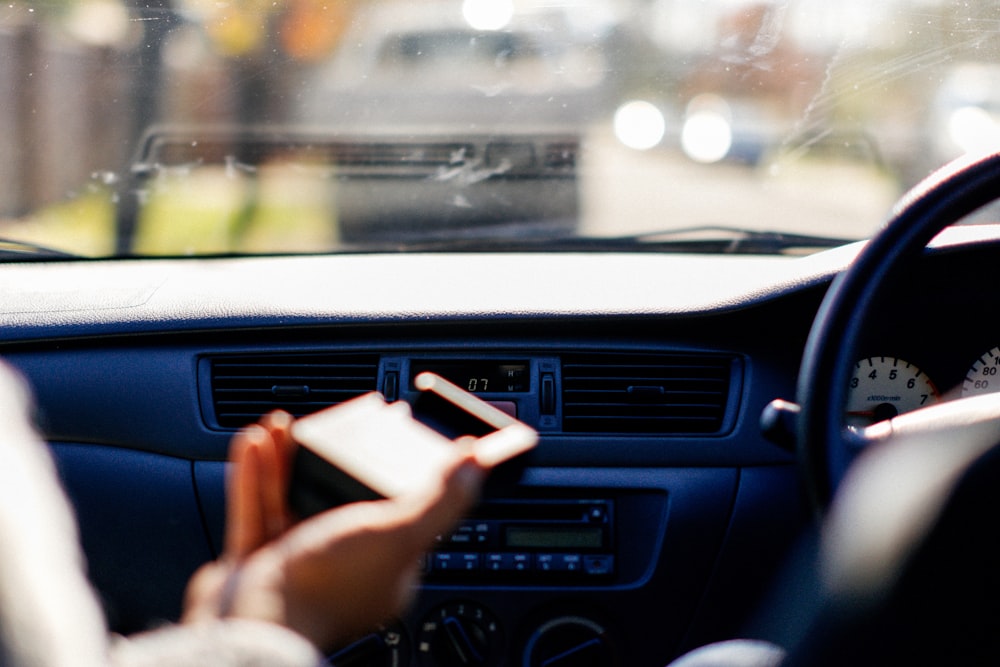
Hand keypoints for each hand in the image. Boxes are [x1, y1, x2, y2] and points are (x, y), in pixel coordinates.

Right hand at [183, 411, 484, 651]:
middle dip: (325, 457)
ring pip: (291, 497)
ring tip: (281, 426)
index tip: (377, 433)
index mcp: (384, 561)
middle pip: (336, 496)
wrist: (254, 625)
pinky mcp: (256, 560)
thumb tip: (476, 462)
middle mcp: (342, 563)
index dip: (384, 469)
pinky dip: (255, 476)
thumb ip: (440, 498)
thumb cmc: (328, 588)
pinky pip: (256, 508)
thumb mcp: (399, 532)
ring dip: (285, 458)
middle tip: (318, 426)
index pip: (394, 506)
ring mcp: (296, 562)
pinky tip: (255, 444)